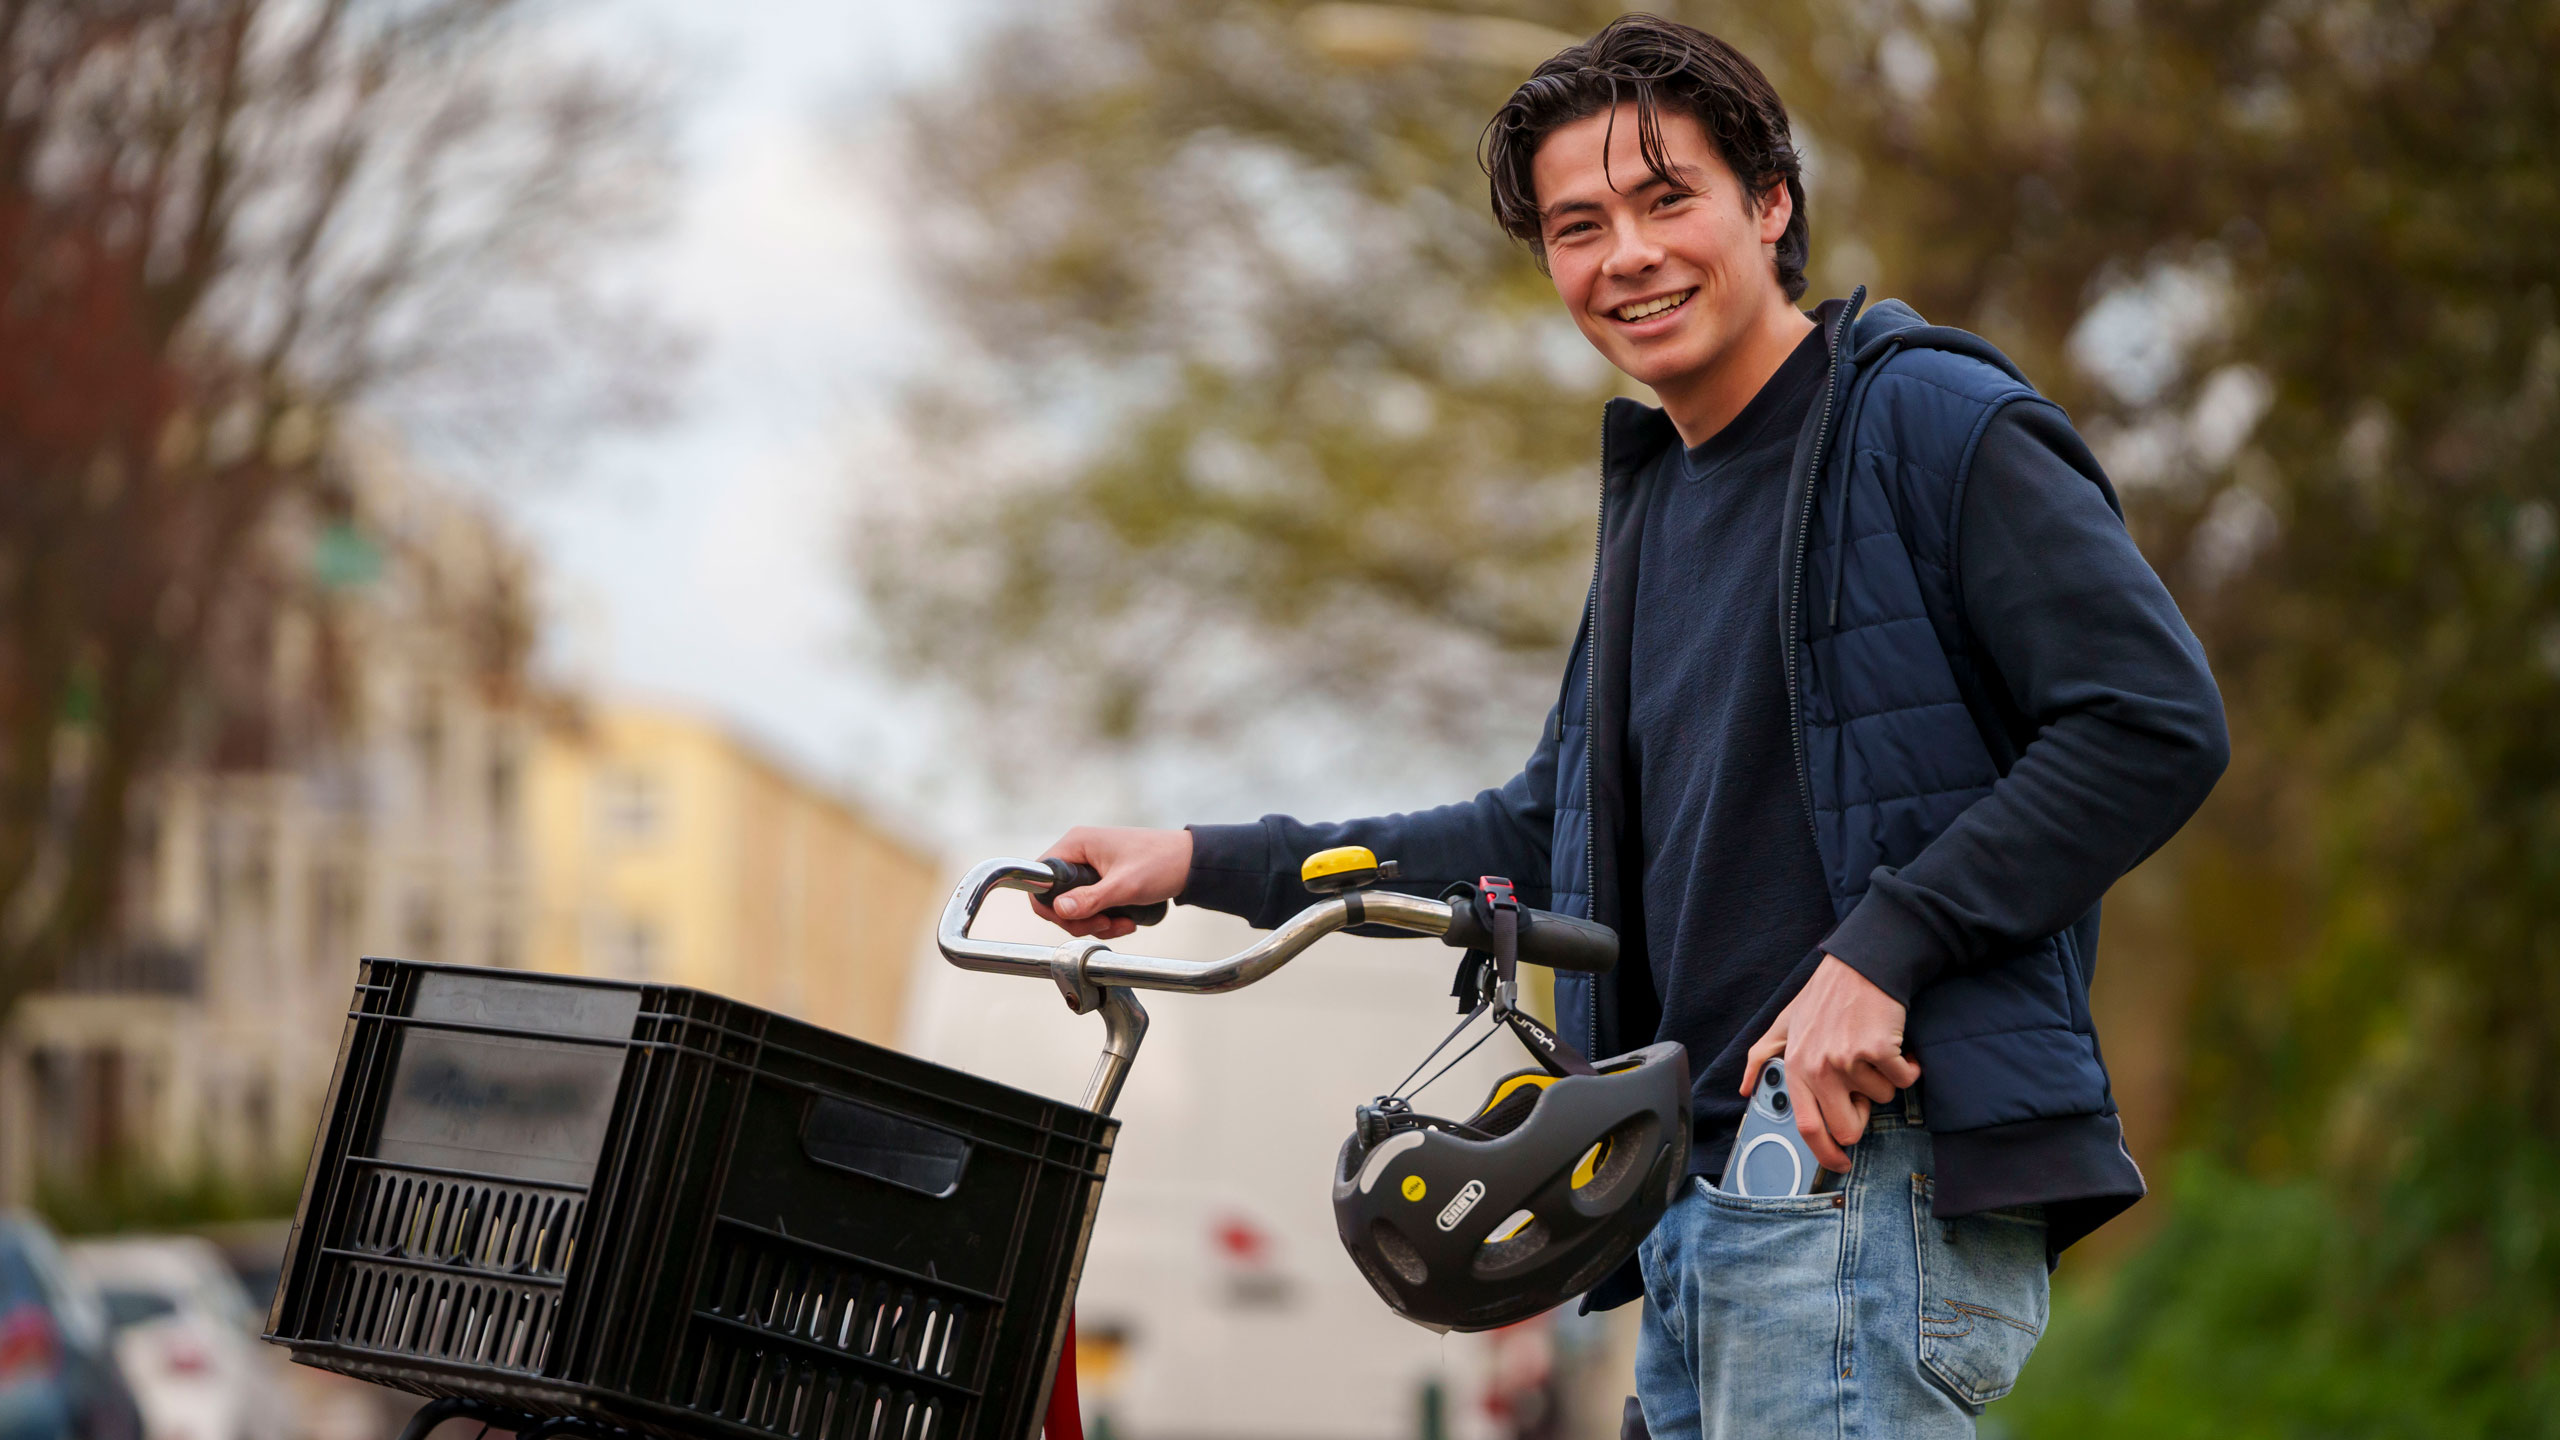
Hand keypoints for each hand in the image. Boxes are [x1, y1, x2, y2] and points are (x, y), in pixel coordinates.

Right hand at [1032, 826, 1192, 938]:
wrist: (1192, 862)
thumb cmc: (1161, 864)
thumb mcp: (1124, 886)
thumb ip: (1090, 899)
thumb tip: (1059, 909)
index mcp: (1077, 844)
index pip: (1042, 878)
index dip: (1050, 905)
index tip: (1074, 920)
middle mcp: (1079, 852)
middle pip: (1058, 897)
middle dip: (1080, 919)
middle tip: (1105, 925)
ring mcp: (1091, 865)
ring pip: (1076, 905)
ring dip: (1096, 922)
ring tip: (1123, 924)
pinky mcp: (1103, 877)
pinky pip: (1091, 904)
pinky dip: (1105, 918)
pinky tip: (1127, 921)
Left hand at [1743, 955, 1921, 1172]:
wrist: (1863, 966)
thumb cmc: (1826, 996)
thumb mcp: (1785, 1022)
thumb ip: (1763, 1055)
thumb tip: (1744, 1087)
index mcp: (1795, 1066)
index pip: (1808, 1126)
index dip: (1826, 1153)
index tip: (1839, 1163)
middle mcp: (1819, 1068)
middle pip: (1849, 1128)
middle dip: (1864, 1116)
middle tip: (1864, 1089)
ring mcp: (1849, 1060)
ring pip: (1882, 1100)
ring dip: (1884, 1080)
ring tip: (1873, 1050)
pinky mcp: (1879, 1050)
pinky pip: (1904, 1080)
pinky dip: (1907, 1067)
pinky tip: (1896, 1046)